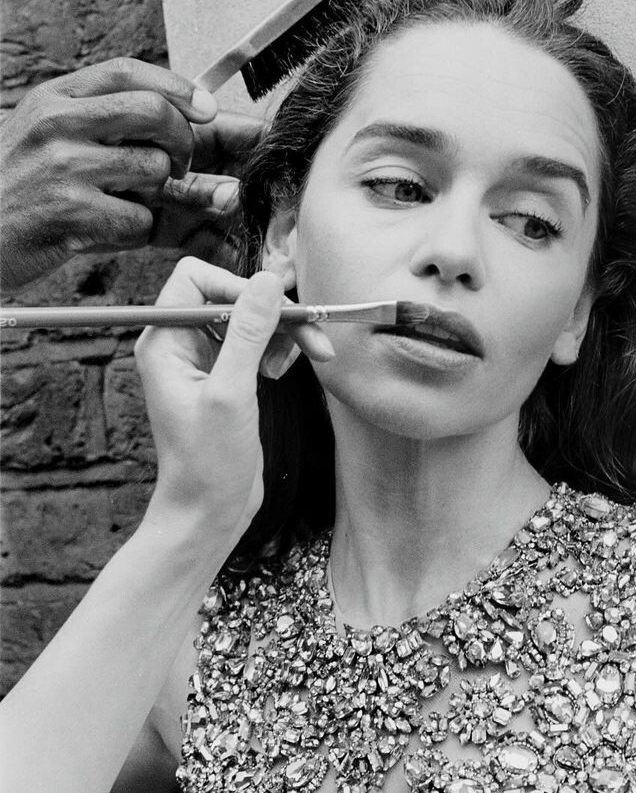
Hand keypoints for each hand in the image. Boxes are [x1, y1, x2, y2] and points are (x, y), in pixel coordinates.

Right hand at [0, 58, 259, 286]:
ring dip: (154, 193)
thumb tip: (178, 117)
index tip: (205, 106)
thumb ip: (98, 121)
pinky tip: (104, 229)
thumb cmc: (14, 188)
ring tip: (124, 200)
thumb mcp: (44, 135)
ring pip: (153, 167)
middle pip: (154, 112)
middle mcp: (56, 124)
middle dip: (182, 140)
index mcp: (52, 99)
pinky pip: (139, 218)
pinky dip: (134, 230)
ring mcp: (63, 167)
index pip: (127, 72)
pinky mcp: (72, 212)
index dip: (177, 87)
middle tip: (176, 164)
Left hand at [136, 259, 331, 543]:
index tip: (275, 312)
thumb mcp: (231, 394)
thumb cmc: (208, 463)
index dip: (239, 287)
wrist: (208, 513)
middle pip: (231, 298)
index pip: (197, 279)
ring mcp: (204, 362)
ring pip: (250, 320)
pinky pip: (256, 345)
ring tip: (306, 359)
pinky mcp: (226, 380)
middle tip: (314, 335)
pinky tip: (282, 374)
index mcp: (164, 341)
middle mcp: (180, 345)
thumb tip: (268, 281)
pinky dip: (278, 351)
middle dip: (273, 313)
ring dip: (282, 333)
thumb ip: (249, 334)